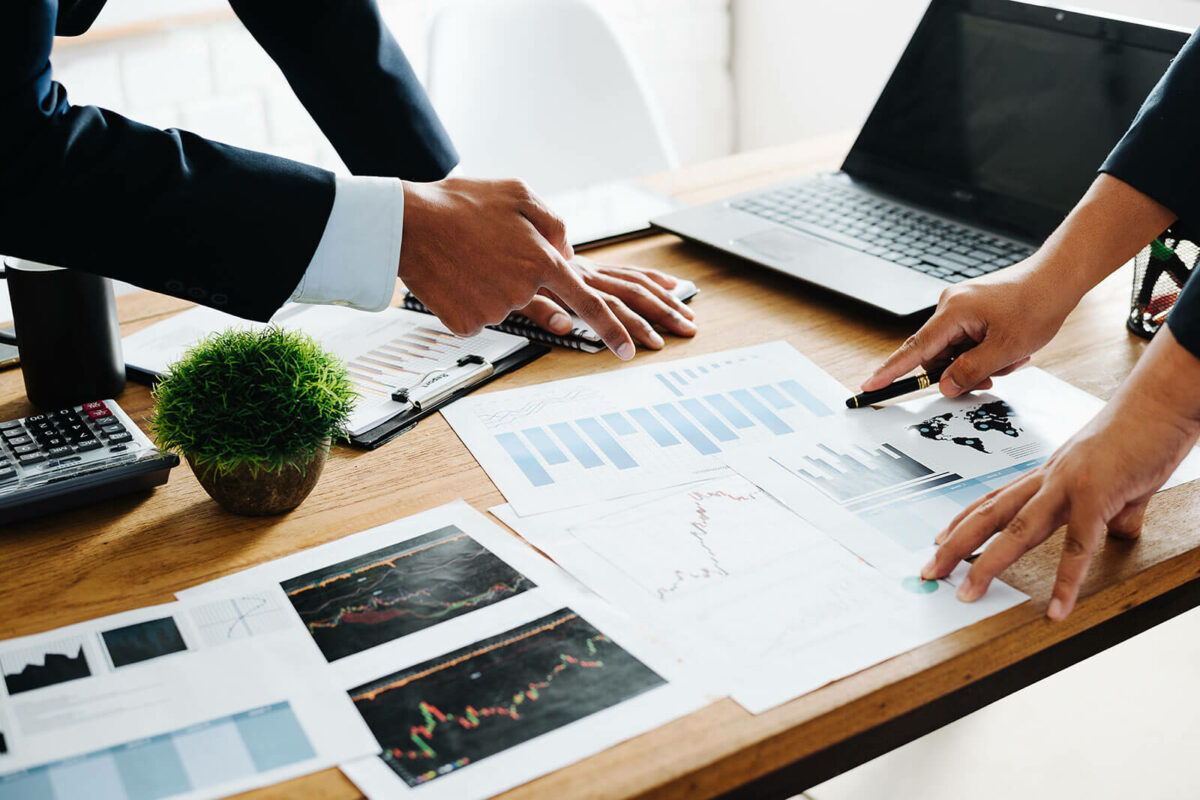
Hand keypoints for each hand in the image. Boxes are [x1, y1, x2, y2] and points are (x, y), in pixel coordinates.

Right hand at [398, 177, 635, 359]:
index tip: (628, 351)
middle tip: (483, 249)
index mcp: (543, 259)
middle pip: (532, 292)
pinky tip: (453, 275)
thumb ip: (553, 223)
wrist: (406, 224)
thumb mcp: (518, 194)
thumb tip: (567, 251)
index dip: (612, 329)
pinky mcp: (469, 324)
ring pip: (503, 303)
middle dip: (512, 274)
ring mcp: (495, 310)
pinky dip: (467, 298)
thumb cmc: (461, 204)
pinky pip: (477, 315)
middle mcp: (524, 289)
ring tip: (465, 256)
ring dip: (488, 283)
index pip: (589, 302)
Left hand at [515, 257, 696, 349]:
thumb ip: (537, 309)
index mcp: (564, 279)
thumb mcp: (509, 292)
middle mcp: (583, 271)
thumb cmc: (497, 265)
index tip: (634, 352)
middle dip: (660, 313)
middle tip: (684, 331)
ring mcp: (589, 268)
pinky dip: (652, 278)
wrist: (489, 233)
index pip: (599, 306)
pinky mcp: (590, 266)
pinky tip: (671, 285)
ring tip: (686, 316)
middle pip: (629, 293)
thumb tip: (564, 325)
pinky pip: (627, 271)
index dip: (618, 330)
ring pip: (634, 282)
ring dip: (664, 300)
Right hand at [863, 174, 1176, 397]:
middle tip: (995, 377)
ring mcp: (961, 306)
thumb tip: (945, 387)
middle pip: (938, 355)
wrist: (1059, 276)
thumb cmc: (1036, 305)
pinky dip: (986, 351)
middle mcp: (950, 306)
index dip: (890, 372)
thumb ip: (971, 371)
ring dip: (981, 362)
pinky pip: (968, 340)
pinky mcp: (973, 308)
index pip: (913, 350)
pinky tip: (1010, 348)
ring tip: (1012, 357)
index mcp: (952, 313)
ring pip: (956, 350)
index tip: (869, 386)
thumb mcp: (1005, 349)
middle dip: (963, 371)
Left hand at [921, 326, 1199, 620]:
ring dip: (988, 564)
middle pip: (990, 515)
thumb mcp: (1117, 478)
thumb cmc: (1140, 434)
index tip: (939, 539)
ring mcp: (1069, 486)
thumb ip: (1112, 509)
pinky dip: (1066, 581)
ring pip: (1017, 530)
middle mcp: (1048, 478)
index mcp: (1049, 474)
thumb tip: (1117, 531)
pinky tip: (1056, 609)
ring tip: (967, 593)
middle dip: (955, 545)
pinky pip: (1078, 547)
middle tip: (929, 570)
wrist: (1161, 402)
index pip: (996, 499)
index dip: (963, 520)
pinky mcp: (1097, 495)